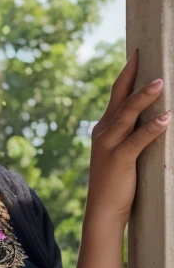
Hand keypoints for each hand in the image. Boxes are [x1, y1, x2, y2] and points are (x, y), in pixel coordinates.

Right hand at [87, 49, 170, 227]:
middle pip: (119, 98)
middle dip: (133, 76)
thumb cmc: (115, 184)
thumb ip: (131, 135)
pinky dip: (152, 128)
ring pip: (127, 114)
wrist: (102, 212)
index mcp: (104, 129)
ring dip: (144, 97)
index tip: (137, 55)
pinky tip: (165, 118)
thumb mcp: (120, 153)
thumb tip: (154, 117)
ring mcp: (110, 146)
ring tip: (161, 82)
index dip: (127, 74)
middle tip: (145, 56)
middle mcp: (104, 132)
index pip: (116, 95)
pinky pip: (138, 140)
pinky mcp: (120, 160)